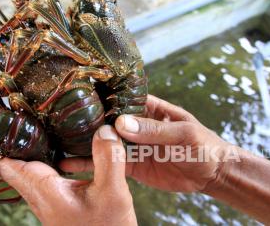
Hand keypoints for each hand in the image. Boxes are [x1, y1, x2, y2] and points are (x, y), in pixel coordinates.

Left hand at [0, 126, 136, 225]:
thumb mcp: (112, 193)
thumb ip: (108, 159)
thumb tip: (104, 130)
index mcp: (44, 191)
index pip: (8, 165)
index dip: (0, 143)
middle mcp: (41, 197)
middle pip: (15, 165)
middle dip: (14, 142)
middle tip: (16, 116)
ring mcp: (48, 201)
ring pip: (29, 171)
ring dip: (30, 150)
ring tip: (34, 127)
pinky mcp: (59, 203)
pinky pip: (45, 177)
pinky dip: (47, 160)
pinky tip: (61, 151)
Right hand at [61, 95, 230, 192]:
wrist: (212, 174)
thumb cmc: (203, 145)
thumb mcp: (182, 134)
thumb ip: (154, 130)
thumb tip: (121, 124)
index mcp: (148, 107)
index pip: (120, 98)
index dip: (100, 96)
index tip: (76, 94)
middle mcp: (136, 124)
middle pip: (106, 120)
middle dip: (85, 121)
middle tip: (57, 122)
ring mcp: (132, 144)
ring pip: (104, 142)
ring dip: (83, 143)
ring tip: (57, 143)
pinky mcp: (131, 164)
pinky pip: (109, 163)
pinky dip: (91, 164)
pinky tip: (71, 165)